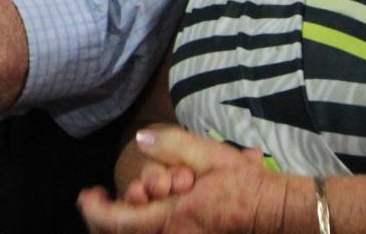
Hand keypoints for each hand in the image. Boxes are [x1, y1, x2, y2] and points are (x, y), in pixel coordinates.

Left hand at [78, 127, 302, 233]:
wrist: (278, 212)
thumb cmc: (247, 186)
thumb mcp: (212, 158)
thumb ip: (174, 147)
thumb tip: (141, 140)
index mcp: (174, 219)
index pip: (119, 223)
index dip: (95, 210)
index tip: (87, 194)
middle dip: (112, 212)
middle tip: (109, 195)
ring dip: (130, 217)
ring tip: (137, 195)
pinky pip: (156, 233)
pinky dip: (144, 221)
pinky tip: (154, 202)